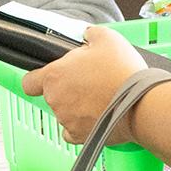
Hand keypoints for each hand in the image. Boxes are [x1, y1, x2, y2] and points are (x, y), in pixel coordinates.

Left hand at [22, 26, 146, 144]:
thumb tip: (87, 35)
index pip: (29, 82)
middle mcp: (55, 100)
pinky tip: (97, 115)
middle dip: (66, 89)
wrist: (141, 103)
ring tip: (99, 97)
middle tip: (89, 81)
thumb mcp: (106, 38)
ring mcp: (66, 120)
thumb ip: (89, 34)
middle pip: (52, 95)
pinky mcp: (80, 136)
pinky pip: (74, 131)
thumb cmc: (121, 70)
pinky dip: (82, 125)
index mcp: (54, 76)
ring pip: (64, 113)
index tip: (50, 77)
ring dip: (76, 106)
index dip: (37, 79)